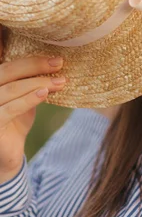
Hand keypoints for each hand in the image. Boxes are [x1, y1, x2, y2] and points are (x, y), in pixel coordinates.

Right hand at [0, 24, 66, 182]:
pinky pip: (9, 109)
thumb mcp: (24, 100)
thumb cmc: (14, 124)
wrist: (6, 157)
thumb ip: (32, 85)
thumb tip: (55, 67)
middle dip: (35, 67)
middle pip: (7, 72)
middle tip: (58, 65)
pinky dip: (28, 100)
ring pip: (10, 90)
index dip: (32, 61)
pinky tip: (45, 94)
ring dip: (37, 83)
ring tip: (59, 82)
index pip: (9, 65)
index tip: (56, 59)